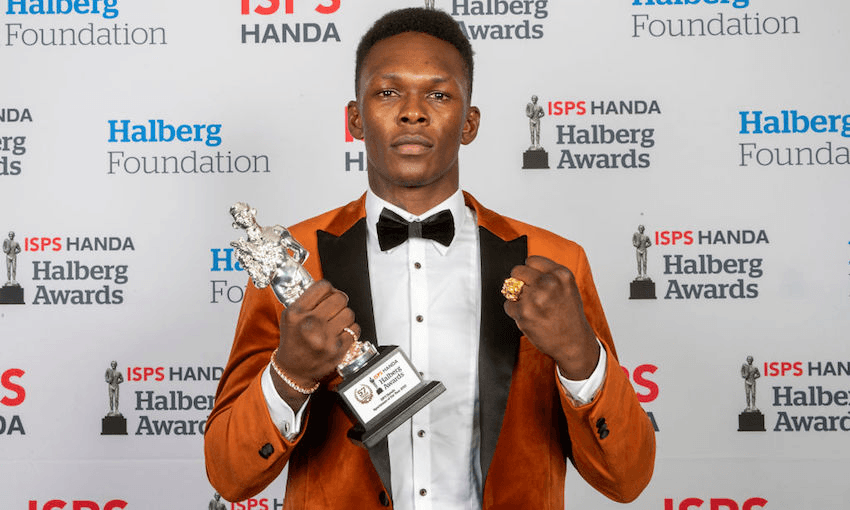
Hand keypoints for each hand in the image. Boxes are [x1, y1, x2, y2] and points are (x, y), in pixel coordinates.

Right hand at [272, 280, 359, 407]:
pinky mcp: (337, 349)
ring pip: (349, 313)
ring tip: (336, 323)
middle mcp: (310, 324)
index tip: (328, 294)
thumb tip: (330, 288)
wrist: (293, 370)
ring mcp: (324, 338)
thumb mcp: (291, 316)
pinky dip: (350, 330)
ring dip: (345, 316)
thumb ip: (308, 300)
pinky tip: (340, 333)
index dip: (328, 289)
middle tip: (335, 308)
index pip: (323, 286)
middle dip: (339, 301)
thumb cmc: (293, 341)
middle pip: (340, 298)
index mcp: (296, 313)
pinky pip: (355, 329)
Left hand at [503, 256, 598, 379]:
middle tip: (530, 295)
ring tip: (533, 308)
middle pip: (517, 271)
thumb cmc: (569, 317)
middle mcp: (549, 283)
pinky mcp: (524, 312)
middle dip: (520, 282)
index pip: (532, 260)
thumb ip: (549, 275)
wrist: (573, 343)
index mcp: (561, 274)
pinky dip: (514, 311)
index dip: (530, 271)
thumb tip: (525, 268)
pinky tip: (529, 317)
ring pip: (510, 288)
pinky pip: (508, 305)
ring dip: (518, 298)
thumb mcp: (567, 288)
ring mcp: (535, 297)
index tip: (533, 280)